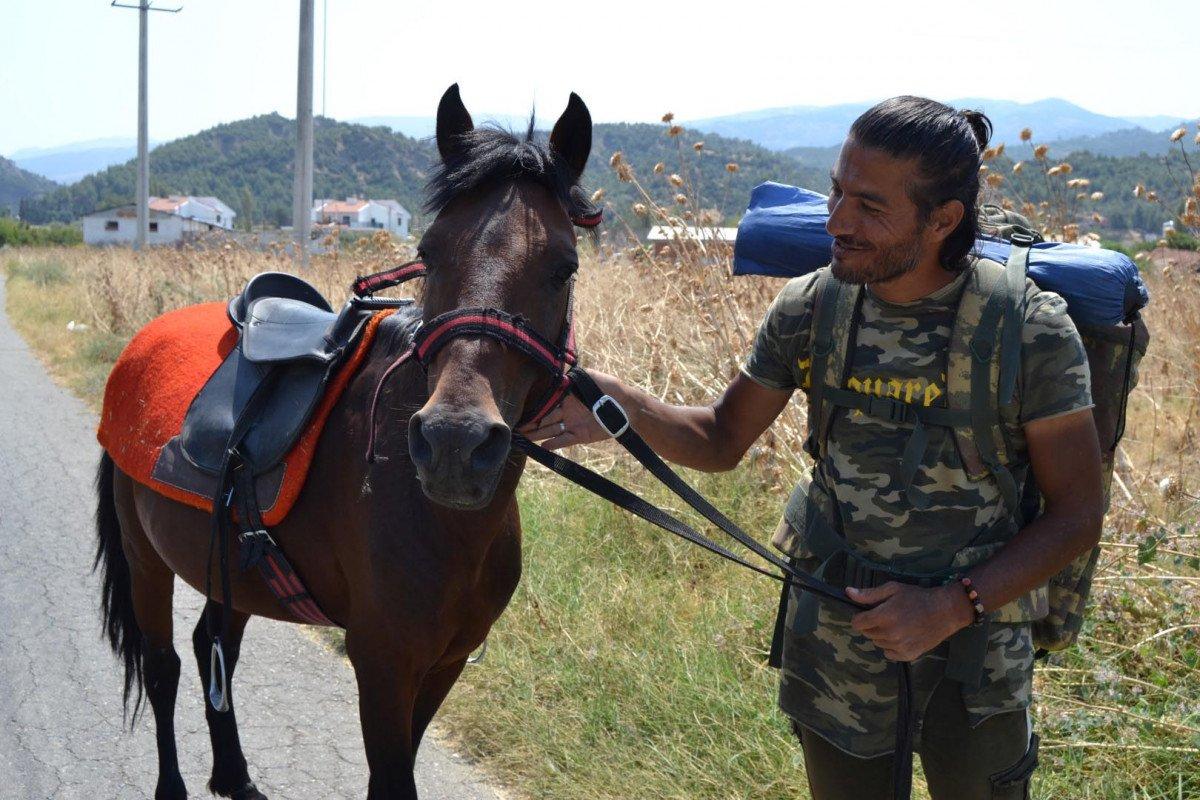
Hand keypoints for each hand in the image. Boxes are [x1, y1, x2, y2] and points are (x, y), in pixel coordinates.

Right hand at [517, 371, 628, 449]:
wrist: (628, 406)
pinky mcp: (580, 436)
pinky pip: (563, 441)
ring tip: (521, 439)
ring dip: (536, 435)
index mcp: (565, 396)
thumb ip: (573, 376)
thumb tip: (556, 372)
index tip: (518, 409)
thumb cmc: (610, 387)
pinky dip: (553, 445)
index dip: (532, 406)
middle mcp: (565, 410)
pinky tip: (541, 448)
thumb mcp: (591, 376)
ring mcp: (571, 424)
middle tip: (512, 427)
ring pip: (549, 430)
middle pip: (543, 418)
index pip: (545, 402)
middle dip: (529, 423)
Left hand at [847, 582, 972, 661]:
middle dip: (872, 625)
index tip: (868, 613)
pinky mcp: (909, 655)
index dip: (860, 617)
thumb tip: (848, 592)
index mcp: (884, 616)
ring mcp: (899, 646)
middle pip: (867, 633)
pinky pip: (889, 654)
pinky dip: (892, 647)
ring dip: (882, 635)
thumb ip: (869, 594)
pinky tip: (902, 636)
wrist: (945, 611)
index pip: (858, 623)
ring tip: (897, 625)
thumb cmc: (917, 597)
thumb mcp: (893, 589)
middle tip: (886, 617)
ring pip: (878, 643)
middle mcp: (890, 634)